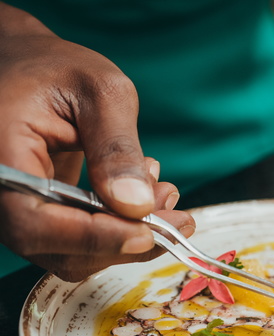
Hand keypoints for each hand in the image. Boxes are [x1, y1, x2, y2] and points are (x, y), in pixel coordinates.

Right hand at [0, 4, 194, 280]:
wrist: (30, 66)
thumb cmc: (55, 68)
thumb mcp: (99, 91)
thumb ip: (117, 147)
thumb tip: (137, 206)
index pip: (34, 221)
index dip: (93, 237)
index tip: (149, 232)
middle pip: (56, 249)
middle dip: (125, 240)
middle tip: (178, 217)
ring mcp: (17, 208)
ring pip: (71, 254)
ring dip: (129, 236)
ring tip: (165, 194)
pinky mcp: (40, 215)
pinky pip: (77, 241)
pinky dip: (120, 229)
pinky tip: (148, 198)